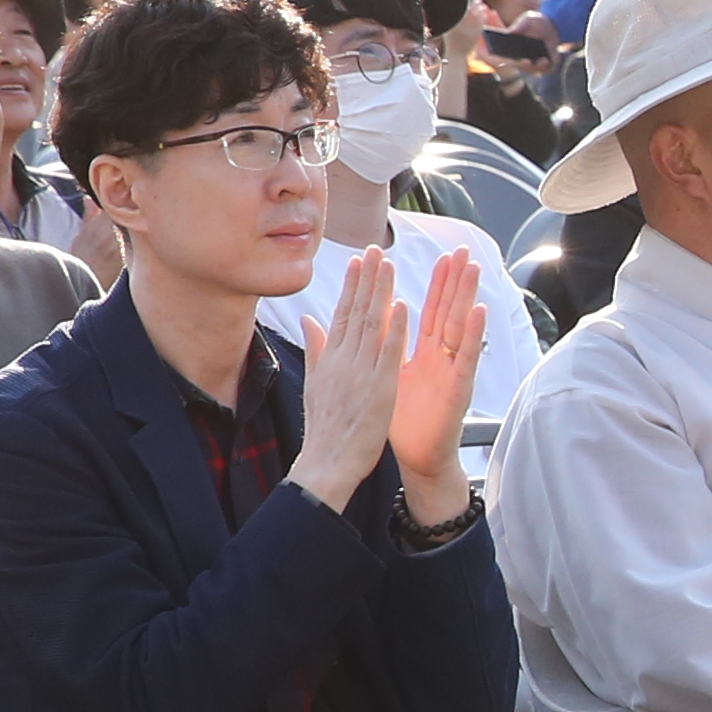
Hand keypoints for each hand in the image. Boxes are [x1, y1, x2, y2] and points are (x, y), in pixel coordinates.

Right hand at [290, 248, 402, 505]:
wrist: (326, 462)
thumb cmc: (324, 427)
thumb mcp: (313, 383)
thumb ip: (316, 348)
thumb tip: (309, 319)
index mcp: (330, 358)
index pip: (342, 314)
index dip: (352, 285)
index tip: (359, 260)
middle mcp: (343, 360)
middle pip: (357, 311)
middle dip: (367, 278)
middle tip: (375, 248)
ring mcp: (361, 372)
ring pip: (373, 324)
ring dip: (381, 292)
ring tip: (388, 263)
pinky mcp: (379, 388)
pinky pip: (389, 353)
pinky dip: (395, 328)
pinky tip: (402, 304)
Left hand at [385, 244, 486, 503]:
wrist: (419, 457)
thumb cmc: (403, 421)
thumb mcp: (384, 378)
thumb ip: (377, 349)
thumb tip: (361, 326)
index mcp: (422, 353)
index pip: (427, 310)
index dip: (432, 284)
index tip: (434, 256)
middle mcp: (440, 357)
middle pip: (447, 310)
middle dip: (453, 280)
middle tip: (460, 249)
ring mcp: (452, 370)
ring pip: (460, 325)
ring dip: (466, 295)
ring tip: (472, 267)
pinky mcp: (459, 387)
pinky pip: (467, 356)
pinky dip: (474, 333)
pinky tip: (478, 310)